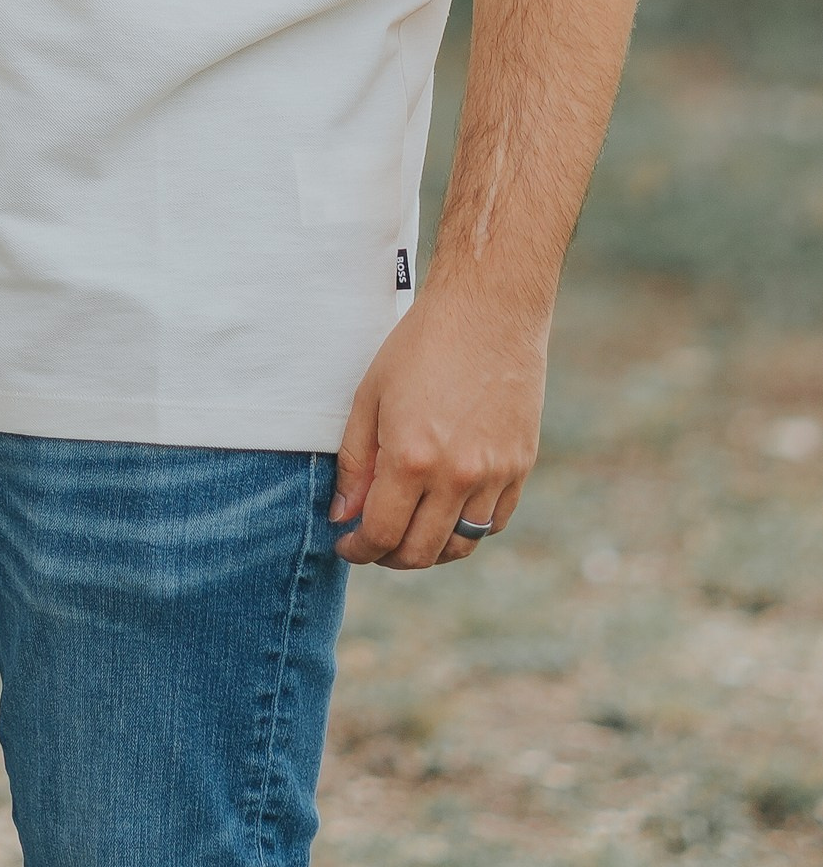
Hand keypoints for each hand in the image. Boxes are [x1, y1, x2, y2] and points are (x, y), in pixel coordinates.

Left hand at [330, 277, 547, 570]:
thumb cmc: (421, 345)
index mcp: (411, 458)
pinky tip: (445, 510)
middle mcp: (456, 475)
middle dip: (388, 556)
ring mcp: (495, 474)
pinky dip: (466, 528)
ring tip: (408, 530)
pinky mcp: (521, 466)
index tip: (346, 545)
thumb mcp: (370, 397)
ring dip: (429, 549)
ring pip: (460, 545)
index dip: (358, 549)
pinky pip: (493, 522)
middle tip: (372, 542)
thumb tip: (344, 516)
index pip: (381, 534)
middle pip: (420, 552)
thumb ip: (354, 463)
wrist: (488, 310)